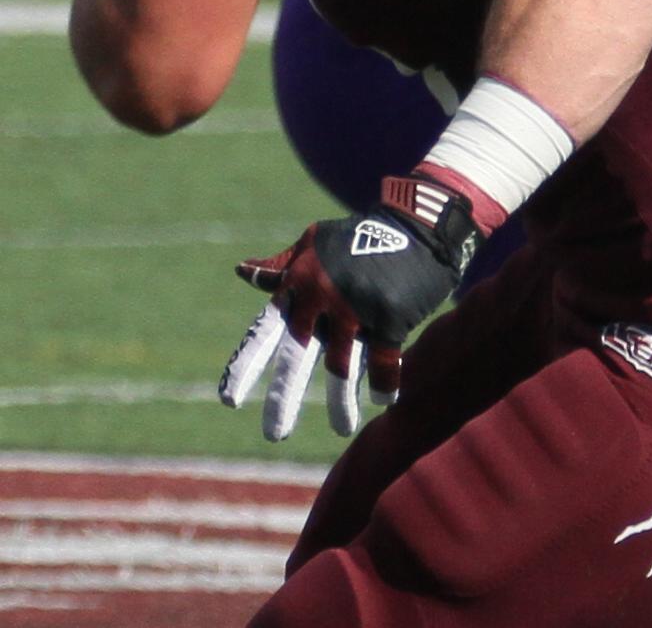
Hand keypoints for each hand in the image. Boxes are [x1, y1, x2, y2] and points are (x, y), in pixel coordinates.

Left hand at [219, 174, 482, 440]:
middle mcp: (322, 298)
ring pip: (342, 368)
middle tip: (273, 434)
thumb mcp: (315, 243)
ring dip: (341, 405)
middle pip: (297, 358)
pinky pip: (384, 362)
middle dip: (283, 399)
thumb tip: (243, 271)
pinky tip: (383, 400)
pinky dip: (383, 384)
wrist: (416, 224)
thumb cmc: (361, 235)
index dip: (246, 365)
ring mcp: (356, 308)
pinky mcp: (390, 316)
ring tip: (342, 428)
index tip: (228, 399)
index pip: (266, 330)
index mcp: (299, 282)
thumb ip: (282, 265)